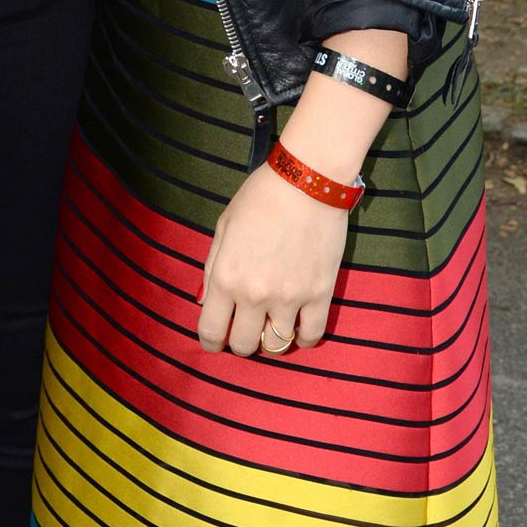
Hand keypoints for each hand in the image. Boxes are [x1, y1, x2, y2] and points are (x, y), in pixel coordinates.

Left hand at [198, 162, 348, 356]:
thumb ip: (211, 268)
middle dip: (241, 342)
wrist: (308, 181)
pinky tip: (298, 328)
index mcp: (226, 277)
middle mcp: (255, 294)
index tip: (216, 340)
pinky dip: (303, 338)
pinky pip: (311, 335)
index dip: (210, 342)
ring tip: (273, 325)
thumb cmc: (260, 197)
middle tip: (246, 328)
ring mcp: (290, 298)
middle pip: (244, 345)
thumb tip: (206, 302)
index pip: (211, 332)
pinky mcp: (320, 293)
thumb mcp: (224, 227)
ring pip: (277, 345)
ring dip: (271, 339)